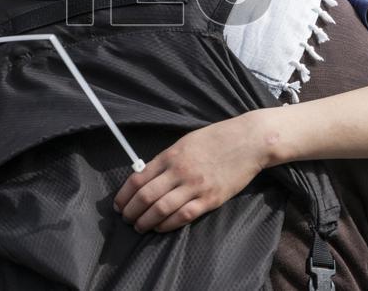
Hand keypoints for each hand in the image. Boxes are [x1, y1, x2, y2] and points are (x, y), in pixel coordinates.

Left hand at [112, 113, 268, 232]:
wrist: (248, 141)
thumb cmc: (216, 139)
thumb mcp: (186, 142)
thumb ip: (167, 159)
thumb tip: (147, 176)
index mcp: (171, 155)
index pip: (139, 177)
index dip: (124, 194)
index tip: (118, 204)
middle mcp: (180, 171)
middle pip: (146, 196)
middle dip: (131, 211)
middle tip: (125, 219)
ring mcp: (196, 186)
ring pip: (162, 209)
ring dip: (146, 221)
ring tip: (139, 227)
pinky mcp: (211, 199)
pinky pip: (184, 216)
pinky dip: (167, 225)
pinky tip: (159, 228)